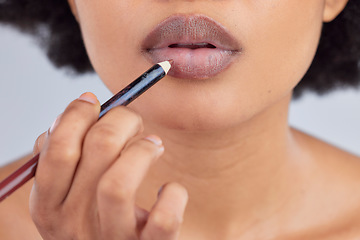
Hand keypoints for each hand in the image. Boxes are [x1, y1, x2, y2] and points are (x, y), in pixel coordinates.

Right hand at [30, 92, 187, 239]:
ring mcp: (112, 238)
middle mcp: (74, 225)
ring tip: (153, 144)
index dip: (77, 115)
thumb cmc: (93, 214)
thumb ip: (66, 152)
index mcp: (49, 206)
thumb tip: (84, 104)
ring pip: (119, 184)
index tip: (94, 101)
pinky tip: (167, 190)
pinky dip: (173, 194)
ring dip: (142, 150)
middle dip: (120, 119)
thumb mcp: (68, 191)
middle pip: (98, 150)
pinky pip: (164, 218)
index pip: (57, 149)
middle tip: (133, 120)